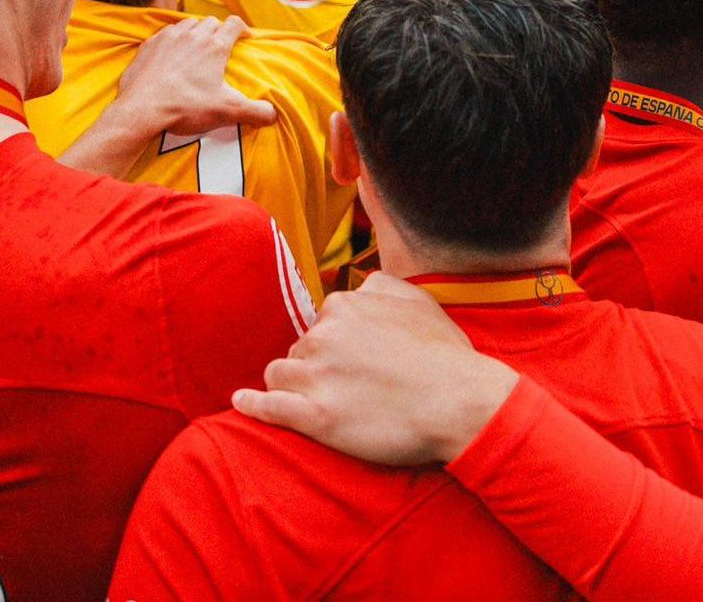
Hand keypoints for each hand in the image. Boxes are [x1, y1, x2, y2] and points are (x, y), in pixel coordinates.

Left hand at [110, 16, 276, 136]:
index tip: (244, 37)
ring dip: (195, 31)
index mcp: (215, 46)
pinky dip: (172, 40)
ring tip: (196, 46)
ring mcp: (168, 37)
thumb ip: (255, 111)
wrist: (141, 109)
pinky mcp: (149, 45)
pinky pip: (165, 34)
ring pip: (187, 24)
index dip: (241, 28)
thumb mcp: (226, 111)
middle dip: (218, 30)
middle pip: (211, 22)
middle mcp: (193, 35)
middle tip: (220, 45)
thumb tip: (273, 114)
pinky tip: (170, 54)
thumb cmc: (185, 106)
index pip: (234, 24)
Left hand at [233, 274, 517, 464]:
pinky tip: (242, 404)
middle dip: (315, 365)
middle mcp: (325, 335)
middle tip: (346, 387)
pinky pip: (269, 407)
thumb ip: (380, 286)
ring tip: (312, 400)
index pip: (321, 322)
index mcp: (346, 305)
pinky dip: (252, 405)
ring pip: (280, 374)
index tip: (353, 363)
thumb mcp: (419, 300)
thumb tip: (358, 286)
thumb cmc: (445, 356)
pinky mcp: (316, 417)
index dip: (336, 345)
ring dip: (291, 385)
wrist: (461, 403)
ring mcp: (318, 377)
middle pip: (299, 348)